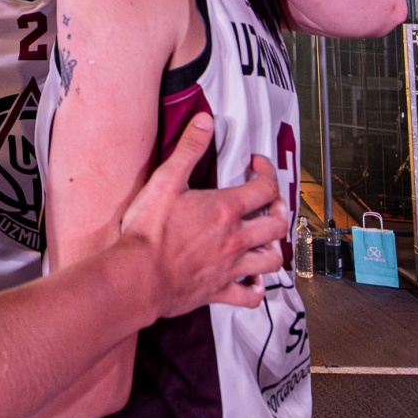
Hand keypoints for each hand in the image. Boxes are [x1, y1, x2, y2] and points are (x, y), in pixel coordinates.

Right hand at [117, 115, 285, 315]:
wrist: (137, 277)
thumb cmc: (149, 232)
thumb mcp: (165, 181)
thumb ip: (188, 149)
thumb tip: (205, 121)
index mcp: (225, 210)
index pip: (264, 187)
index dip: (267, 172)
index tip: (257, 165)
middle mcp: (235, 239)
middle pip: (278, 224)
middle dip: (280, 208)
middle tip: (270, 201)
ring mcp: (230, 267)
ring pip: (272, 260)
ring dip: (275, 247)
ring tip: (266, 238)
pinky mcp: (219, 291)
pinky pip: (250, 296)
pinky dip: (256, 288)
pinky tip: (251, 280)